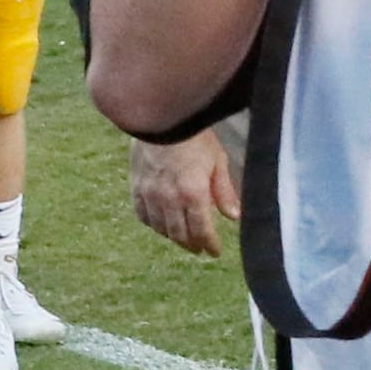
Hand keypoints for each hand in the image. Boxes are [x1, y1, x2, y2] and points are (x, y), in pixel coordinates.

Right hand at [130, 131, 238, 256]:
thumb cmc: (194, 136)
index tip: (214, 252)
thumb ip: (224, 191)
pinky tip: (160, 224)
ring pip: (161, 229)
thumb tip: (234, 216)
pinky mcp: (136, 187)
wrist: (162, 117)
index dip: (209, 245)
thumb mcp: (217, 161)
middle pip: (180, 235)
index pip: (202, 231)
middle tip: (199, 248)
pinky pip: (143, 215)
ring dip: (173, 237)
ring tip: (182, 238)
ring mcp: (150, 194)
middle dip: (192, 245)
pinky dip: (153, 224)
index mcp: (193, 194)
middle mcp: (169, 199)